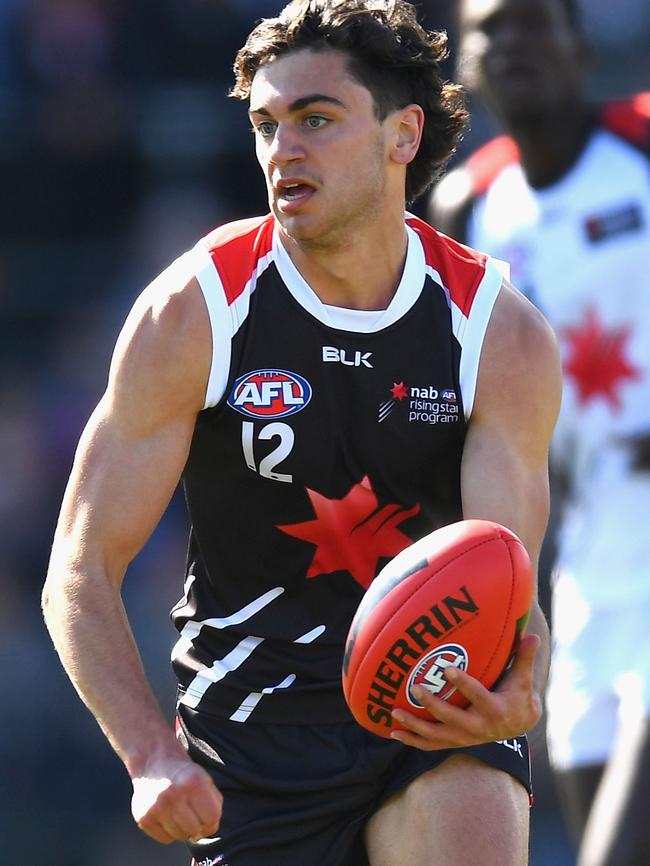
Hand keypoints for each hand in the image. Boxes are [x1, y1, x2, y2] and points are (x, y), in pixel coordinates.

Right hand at [131, 754, 222, 843]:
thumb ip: (214, 804)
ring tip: (179, 811)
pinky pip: (165, 839)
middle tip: (191, 811)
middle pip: (195, 830)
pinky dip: (169, 832)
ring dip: (183, 829)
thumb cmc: (184, 774)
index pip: (212, 818)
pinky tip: (167, 816)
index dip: (212, 818)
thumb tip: (209, 829)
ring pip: (180, 836)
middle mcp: (173, 794)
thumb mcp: (205, 780)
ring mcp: (156, 807)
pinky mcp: (143, 818)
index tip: (206, 812)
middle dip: (197, 824)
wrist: (154, 763)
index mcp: (193, 782)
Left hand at [390, 634, 541, 749]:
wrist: (518, 723)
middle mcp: (478, 728)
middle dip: (433, 705)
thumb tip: (534, 636)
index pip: (477, 696)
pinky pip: (430, 745)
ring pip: (436, 736)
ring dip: (415, 726)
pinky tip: (393, 732)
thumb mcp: (523, 678)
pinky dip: (412, 740)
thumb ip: (524, 657)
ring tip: (395, 713)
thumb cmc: (518, 693)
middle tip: (415, 688)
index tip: (447, 668)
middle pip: (452, 719)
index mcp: (495, 709)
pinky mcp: (455, 742)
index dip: (463, 684)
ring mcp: (464, 738)